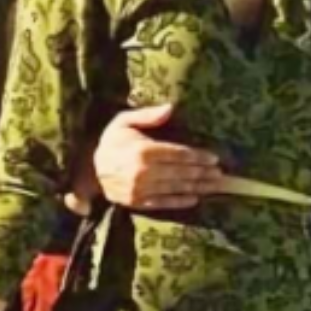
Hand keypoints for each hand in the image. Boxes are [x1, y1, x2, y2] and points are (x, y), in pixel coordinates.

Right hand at [92, 104, 225, 210]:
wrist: (88, 169)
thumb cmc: (111, 141)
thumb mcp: (124, 121)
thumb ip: (148, 116)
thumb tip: (171, 108)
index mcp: (143, 150)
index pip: (178, 154)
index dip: (198, 156)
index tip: (214, 158)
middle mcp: (143, 171)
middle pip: (180, 172)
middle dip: (203, 173)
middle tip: (221, 174)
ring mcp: (140, 189)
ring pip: (175, 188)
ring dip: (197, 187)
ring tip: (214, 186)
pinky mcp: (137, 202)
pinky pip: (163, 203)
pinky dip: (180, 202)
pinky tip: (195, 199)